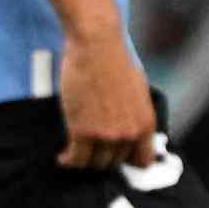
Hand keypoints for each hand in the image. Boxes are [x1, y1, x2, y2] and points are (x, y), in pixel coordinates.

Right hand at [56, 33, 155, 170]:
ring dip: (84, 161)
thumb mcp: (137, 91)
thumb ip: (134, 114)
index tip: (115, 157)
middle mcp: (128, 134)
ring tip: (75, 155)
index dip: (127, 161)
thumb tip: (127, 126)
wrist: (96, 45)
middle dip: (102, 158)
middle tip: (89, 151)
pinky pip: (76, 158)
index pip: (142, 161)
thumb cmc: (114, 59)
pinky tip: (63, 158)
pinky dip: (68, 160)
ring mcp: (106, 135)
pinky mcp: (82, 131)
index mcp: (145, 124)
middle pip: (114, 162)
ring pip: (94, 163)